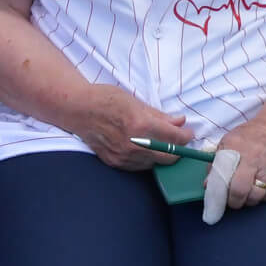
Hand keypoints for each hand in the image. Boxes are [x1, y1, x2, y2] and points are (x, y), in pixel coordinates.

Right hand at [76, 85, 190, 169]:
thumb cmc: (106, 99)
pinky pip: (139, 166)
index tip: (188, 132)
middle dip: (178, 149)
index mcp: (140, 125)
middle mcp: (133, 145)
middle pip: (168, 157)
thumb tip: (180, 121)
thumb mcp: (135, 101)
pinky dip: (147, 159)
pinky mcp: (115, 163)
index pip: (174, 137)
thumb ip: (159, 115)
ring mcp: (123, 156)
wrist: (78, 109)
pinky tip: (147, 149)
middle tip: (179, 139)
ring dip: (162, 155)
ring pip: (154, 163)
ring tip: (161, 142)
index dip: (185, 136)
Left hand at [214, 118, 265, 210]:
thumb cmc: (252, 135)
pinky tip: (260, 189)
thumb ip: (217, 162)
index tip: (217, 198)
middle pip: (240, 191)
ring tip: (246, 194)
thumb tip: (208, 184)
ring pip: (256, 197)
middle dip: (234, 201)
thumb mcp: (229, 141)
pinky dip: (263, 197)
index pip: (224, 177)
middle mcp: (254, 159)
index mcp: (236, 148)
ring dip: (248, 200)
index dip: (219, 192)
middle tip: (232, 200)